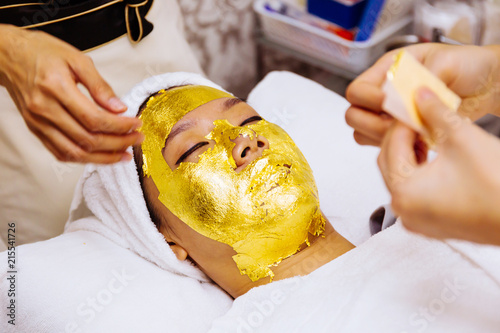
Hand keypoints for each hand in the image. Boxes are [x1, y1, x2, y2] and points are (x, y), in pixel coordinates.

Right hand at [0, 25, 142, 163]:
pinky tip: (100, 156)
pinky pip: (61, 153)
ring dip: (103, 158)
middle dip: (117, 143)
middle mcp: (44, 109)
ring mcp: (38, 123)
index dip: (120, 126)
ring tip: (123, 154)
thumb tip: (120, 108)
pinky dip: (83, 158)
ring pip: (75, 152)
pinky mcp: (35, 130)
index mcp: (56, 88)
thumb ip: (100, 86)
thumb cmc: (42, 53)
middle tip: (136, 139)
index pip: (94, 118)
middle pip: (87, 139)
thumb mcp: (77, 59)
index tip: (136, 125)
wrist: (9, 56)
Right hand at [345, 43, 499, 145]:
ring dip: (383, 138)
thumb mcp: (447, 60)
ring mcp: (390, 116)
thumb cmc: (466, 65)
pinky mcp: (401, 133)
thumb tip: (410, 96)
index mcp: (388, 70)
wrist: (486, 85)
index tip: (388, 103)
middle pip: (353, 115)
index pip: (357, 89)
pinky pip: (383, 146)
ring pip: (363, 134)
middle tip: (400, 124)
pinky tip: (418, 144)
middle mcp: (383, 93)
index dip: (368, 99)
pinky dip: (396, 149)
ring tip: (412, 134)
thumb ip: (426, 76)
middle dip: (373, 123)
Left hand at [378, 87, 499, 244]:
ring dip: (410, 152)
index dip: (403, 120)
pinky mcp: (431, 224)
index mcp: (403, 191)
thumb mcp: (463, 138)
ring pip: (400, 176)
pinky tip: (434, 155)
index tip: (413, 104)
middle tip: (420, 116)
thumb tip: (421, 94)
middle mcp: (403, 210)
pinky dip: (419, 171)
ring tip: (428, 133)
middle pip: (389, 161)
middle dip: (403, 136)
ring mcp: (416, 220)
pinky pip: (413, 192)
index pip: (391, 145)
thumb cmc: (497, 185)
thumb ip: (436, 113)